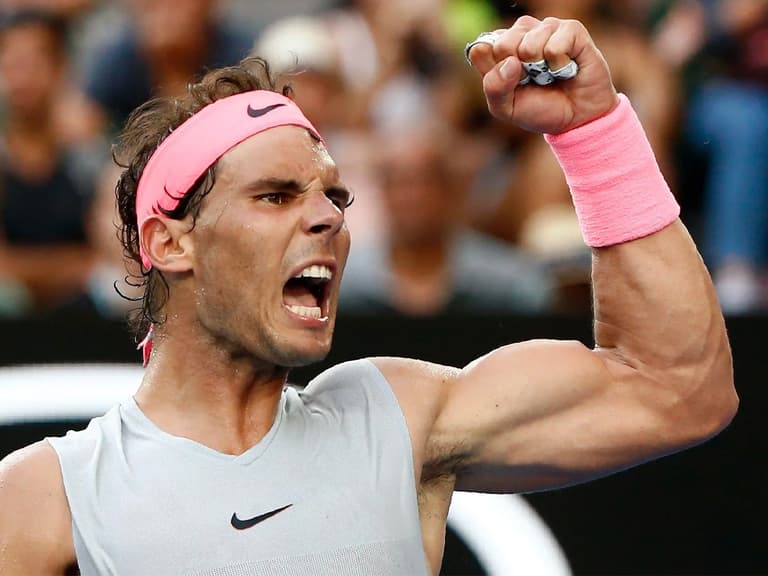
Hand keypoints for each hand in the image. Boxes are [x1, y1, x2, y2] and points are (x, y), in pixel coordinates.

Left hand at [467, 16, 618, 133]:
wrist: (577, 120)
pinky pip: (555, 43)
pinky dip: (559, 64)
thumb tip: (509, 61)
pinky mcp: (571, 30)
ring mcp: (546, 28)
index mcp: (501, 49)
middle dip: (517, 70)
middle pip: (503, 42)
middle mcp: (522, 33)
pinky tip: (566, 67)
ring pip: (529, 42)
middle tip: (533, 79)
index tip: (510, 85)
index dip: (494, 72)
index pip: (481, 48)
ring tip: (551, 74)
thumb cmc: (540, 110)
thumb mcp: (507, 108)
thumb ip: (494, 87)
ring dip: (541, 68)